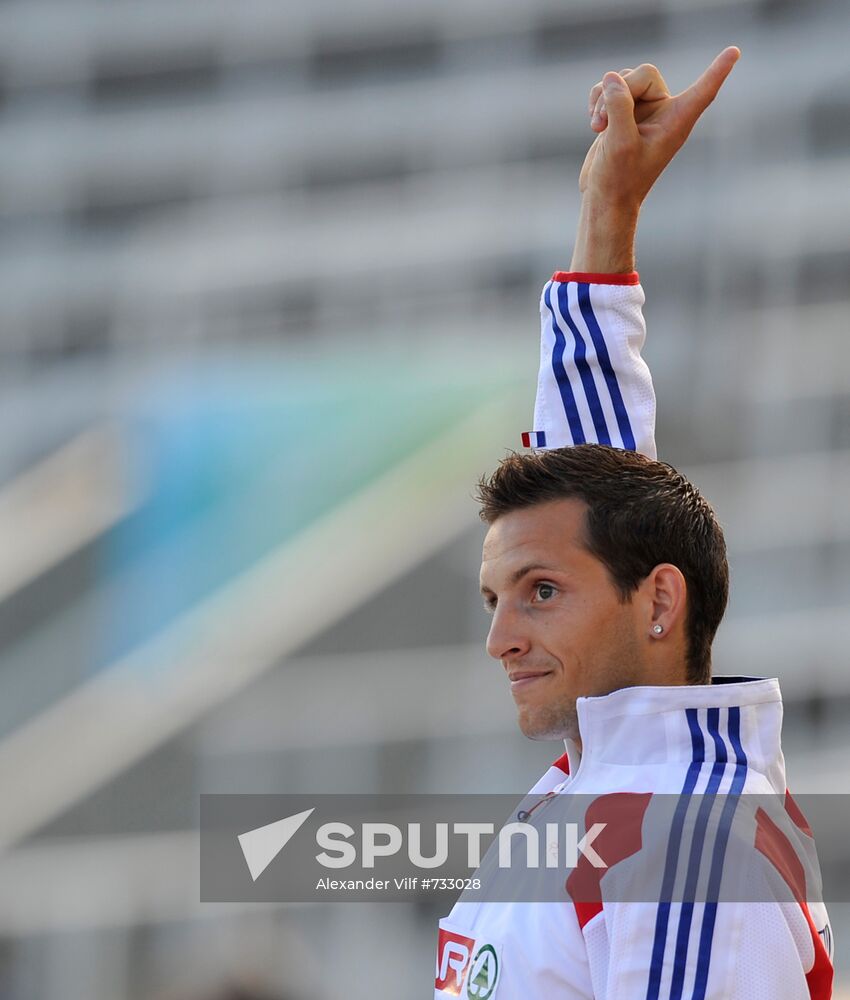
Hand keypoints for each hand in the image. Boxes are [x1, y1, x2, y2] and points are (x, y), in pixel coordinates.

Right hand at [578, 47, 740, 210]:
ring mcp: (643, 111)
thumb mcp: (619, 143)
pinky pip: (611, 88)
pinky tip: (594, 124)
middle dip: (619, 91)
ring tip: (598, 127)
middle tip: (603, 123)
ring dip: (604, 98)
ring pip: (624, 79)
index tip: (735, 51)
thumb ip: (619, 107)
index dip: (718, 71)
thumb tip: (612, 78)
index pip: (703, 92)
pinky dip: (598, 100)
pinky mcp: (623, 113)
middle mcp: (664, 113)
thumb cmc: (619, 180)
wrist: (604, 199)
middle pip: (644, 74)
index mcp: (676, 123)